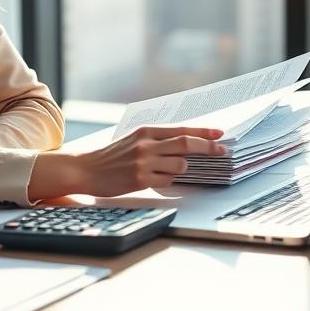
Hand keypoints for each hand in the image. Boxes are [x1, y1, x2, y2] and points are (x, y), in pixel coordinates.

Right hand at [76, 125, 227, 196]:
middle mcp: (147, 144)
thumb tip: (187, 142)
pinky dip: (167, 179)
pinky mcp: (140, 179)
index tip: (220, 134)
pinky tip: (153, 178)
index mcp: (146, 131)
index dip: (204, 132)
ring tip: (165, 169)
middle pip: (187, 144)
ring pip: (180, 165)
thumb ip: (157, 140)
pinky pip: (167, 180)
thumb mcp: (134, 139)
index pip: (182, 130)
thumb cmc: (112, 155)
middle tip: (222, 150)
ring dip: (181, 168)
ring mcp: (144, 162)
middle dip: (208, 148)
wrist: (87, 169)